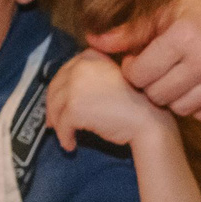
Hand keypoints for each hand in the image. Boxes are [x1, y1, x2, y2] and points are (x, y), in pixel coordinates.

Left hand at [44, 49, 162, 149]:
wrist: (148, 118)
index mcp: (90, 56)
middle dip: (53, 107)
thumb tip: (64, 92)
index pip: (64, 72)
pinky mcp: (74, 107)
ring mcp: (75, 86)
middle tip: (53, 123)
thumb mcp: (111, 77)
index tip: (59, 104)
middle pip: (55, 88)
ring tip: (65, 136)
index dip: (59, 90)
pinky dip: (64, 137)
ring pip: (55, 107)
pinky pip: (62, 125)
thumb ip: (90, 76)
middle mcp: (80, 66)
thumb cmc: (134, 102)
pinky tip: (71, 145)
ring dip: (58, 124)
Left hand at [91, 0, 200, 124]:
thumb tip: (92, 42)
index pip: (140, 73)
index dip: (132, 70)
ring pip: (181, 109)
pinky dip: (198, 107)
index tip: (138, 62)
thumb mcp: (171, 10)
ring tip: (176, 79)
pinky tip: (197, 89)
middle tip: (156, 72)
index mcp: (185, 34)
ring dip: (173, 98)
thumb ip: (132, 31)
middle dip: (150, 86)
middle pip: (158, 95)